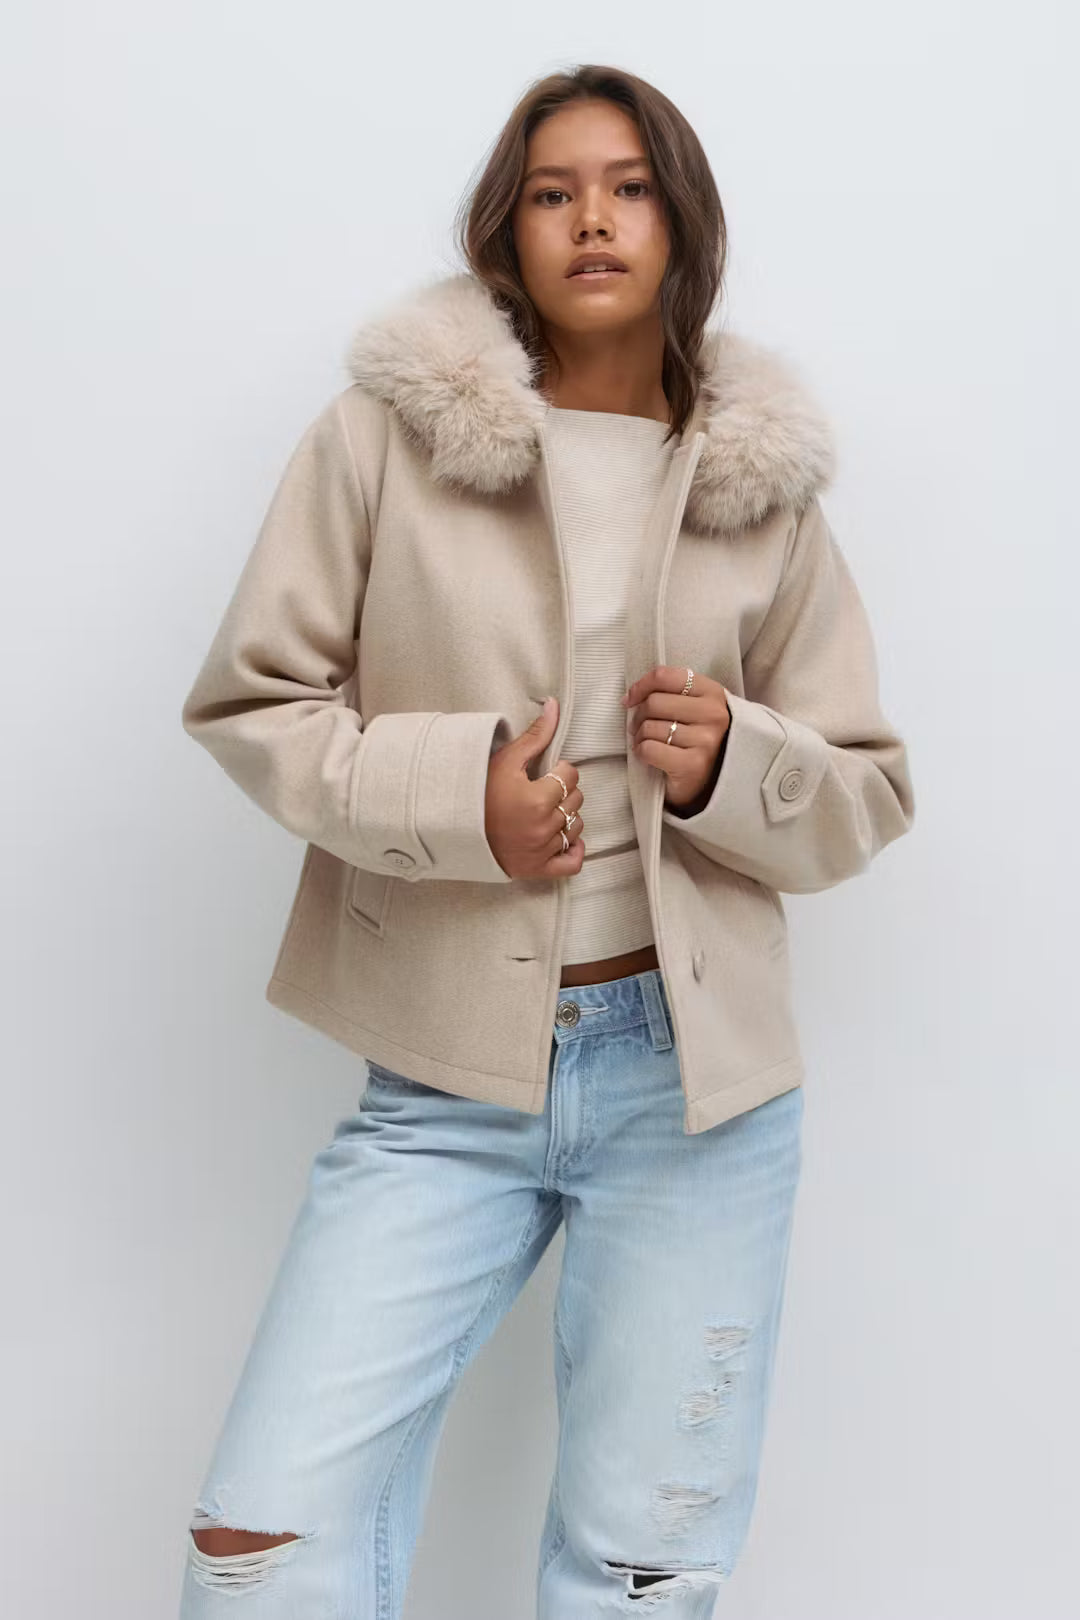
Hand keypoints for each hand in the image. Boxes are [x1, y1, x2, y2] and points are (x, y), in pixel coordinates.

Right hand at [484, 696, 586, 878]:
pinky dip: (574, 851)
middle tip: (543, 789)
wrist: (454, 828)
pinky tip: (565, 838)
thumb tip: (554, 705)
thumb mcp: (505, 761)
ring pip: (576, 828)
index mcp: (537, 800)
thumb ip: (535, 735)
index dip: (560, 770)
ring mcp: (542, 851)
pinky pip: (572, 863)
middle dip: (564, 791)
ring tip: (548, 810)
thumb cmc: (478, 792)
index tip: (546, 772)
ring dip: (568, 817)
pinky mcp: (538, 869)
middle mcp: (543, 828)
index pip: (570, 776)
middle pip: (576, 801)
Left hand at [621, 666, 730, 812]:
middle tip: (641, 727)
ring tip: (647, 743)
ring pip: (650, 727)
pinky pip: (649, 749)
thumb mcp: (690, 708)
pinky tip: (648, 756)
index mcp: (713, 693)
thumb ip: (668, 693)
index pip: (665, 676)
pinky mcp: (693, 765)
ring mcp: (706, 740)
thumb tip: (629, 697)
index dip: (641, 686)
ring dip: (639, 736)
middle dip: (639, 716)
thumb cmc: (691, 738)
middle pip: (654, 702)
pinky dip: (641, 752)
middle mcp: (714, 714)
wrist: (706, 780)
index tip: (631, 700)